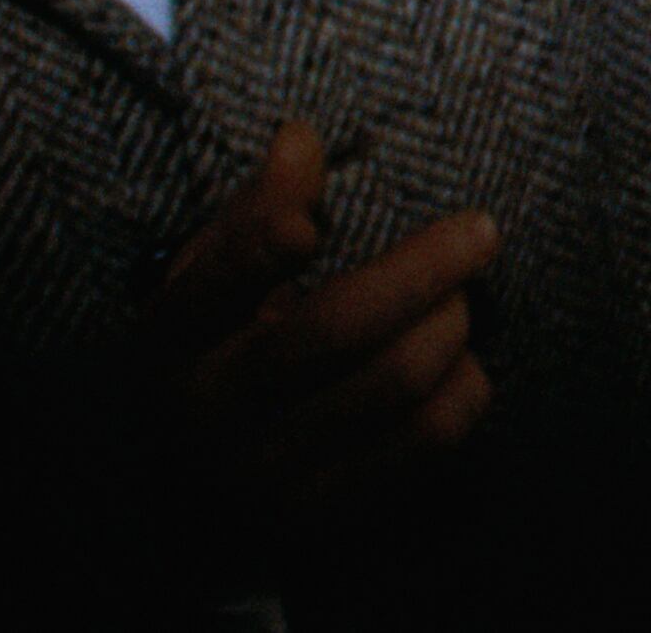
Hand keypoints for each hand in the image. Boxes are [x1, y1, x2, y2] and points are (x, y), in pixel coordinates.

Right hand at [137, 121, 500, 533]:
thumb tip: (301, 139)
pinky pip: (423, 443)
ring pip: (391, 382)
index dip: (260, 244)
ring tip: (463, 298)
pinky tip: (463, 362)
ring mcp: (265, 472)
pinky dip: (463, 390)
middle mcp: (210, 411)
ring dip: (450, 325)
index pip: (215, 283)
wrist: (188, 494)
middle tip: (481, 232)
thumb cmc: (215, 353)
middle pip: (333, 327)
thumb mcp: (207, 283)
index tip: (310, 220)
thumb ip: (256, 210)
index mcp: (170, 339)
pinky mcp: (322, 512)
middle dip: (423, 269)